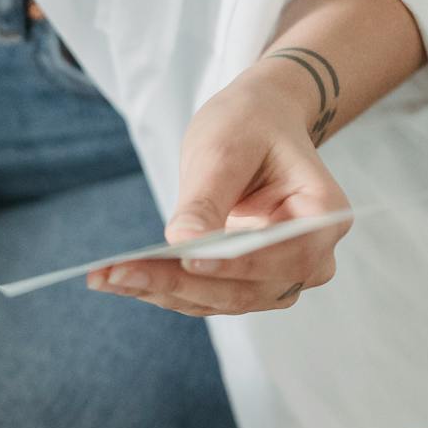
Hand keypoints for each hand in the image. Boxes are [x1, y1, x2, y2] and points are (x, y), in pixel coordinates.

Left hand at [88, 62, 349, 315]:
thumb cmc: (249, 126)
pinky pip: (200, 296)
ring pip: (216, 300)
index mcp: (324, 216)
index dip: (236, 263)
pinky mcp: (242, 285)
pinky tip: (113, 279)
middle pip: (244, 289)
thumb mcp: (226, 148)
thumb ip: (207, 200)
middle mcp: (309, 258)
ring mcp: (276, 278)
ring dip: (157, 291)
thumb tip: (182, 246)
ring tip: (103, 277)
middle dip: (177, 282)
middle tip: (117, 273)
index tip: (187, 258)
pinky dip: (157, 289)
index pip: (284, 254)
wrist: (256, 126)